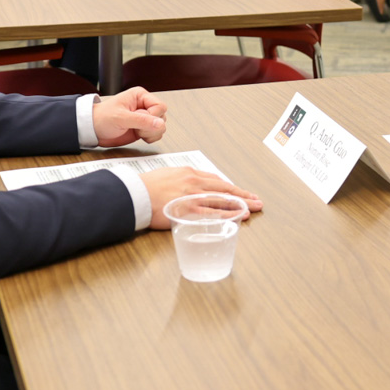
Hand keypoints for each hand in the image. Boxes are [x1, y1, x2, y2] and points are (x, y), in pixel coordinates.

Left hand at [92, 87, 168, 146]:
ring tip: (137, 132)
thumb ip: (142, 121)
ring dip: (151, 133)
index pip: (160, 106)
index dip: (153, 116)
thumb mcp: (121, 118)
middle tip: (137, 128)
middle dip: (151, 126)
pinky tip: (139, 136)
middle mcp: (144, 106)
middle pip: (162, 117)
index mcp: (140, 96)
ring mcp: (144, 118)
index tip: (141, 121)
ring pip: (161, 126)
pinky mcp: (143, 129)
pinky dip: (150, 138)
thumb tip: (160, 124)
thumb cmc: (102, 118)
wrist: (92, 130)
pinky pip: (156, 134)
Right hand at [139, 167, 261, 229]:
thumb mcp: (166, 176)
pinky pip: (213, 212)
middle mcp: (194, 182)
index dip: (230, 187)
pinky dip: (227, 214)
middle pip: (225, 188)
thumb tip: (185, 186)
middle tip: (256, 200)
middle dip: (242, 194)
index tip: (239, 192)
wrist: (133, 194)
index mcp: (189, 173)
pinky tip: (238, 216)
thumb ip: (179, 180)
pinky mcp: (189, 210)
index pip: (215, 180)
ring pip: (223, 199)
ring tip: (253, 209)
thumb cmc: (145, 187)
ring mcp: (193, 196)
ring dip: (241, 204)